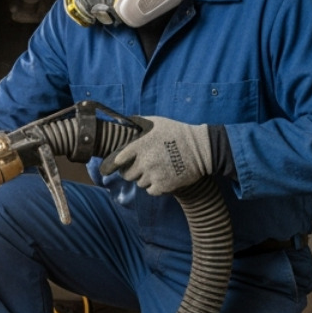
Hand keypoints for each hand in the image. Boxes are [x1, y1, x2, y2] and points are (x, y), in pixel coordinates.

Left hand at [99, 116, 227, 194]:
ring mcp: (153, 174)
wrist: (201, 149)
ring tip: (156, 169)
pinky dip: (154, 187)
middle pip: (127, 175)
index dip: (113, 165)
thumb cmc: (177, 133)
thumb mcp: (157, 122)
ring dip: (145, 179)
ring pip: (139, 183)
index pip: (117, 160)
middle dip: (131, 172)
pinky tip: (162, 178)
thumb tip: (123, 122)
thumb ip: (138, 123)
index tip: (110, 168)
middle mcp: (144, 161)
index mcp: (140, 145)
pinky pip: (150, 191)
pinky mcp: (163, 186)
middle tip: (140, 167)